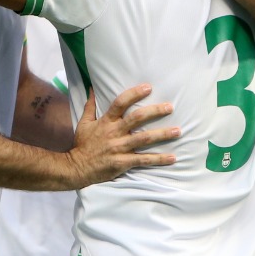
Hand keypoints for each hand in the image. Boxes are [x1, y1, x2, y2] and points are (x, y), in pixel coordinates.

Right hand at [63, 84, 178, 188]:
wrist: (77, 168)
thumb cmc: (82, 144)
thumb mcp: (84, 123)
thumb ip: (90, 105)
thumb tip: (93, 87)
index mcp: (105, 121)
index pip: (120, 103)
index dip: (134, 94)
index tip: (149, 87)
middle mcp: (114, 133)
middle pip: (137, 118)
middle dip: (155, 111)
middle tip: (170, 107)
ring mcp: (119, 148)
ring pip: (144, 139)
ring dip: (162, 134)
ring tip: (178, 131)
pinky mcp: (123, 162)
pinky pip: (144, 160)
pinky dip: (159, 159)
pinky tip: (172, 158)